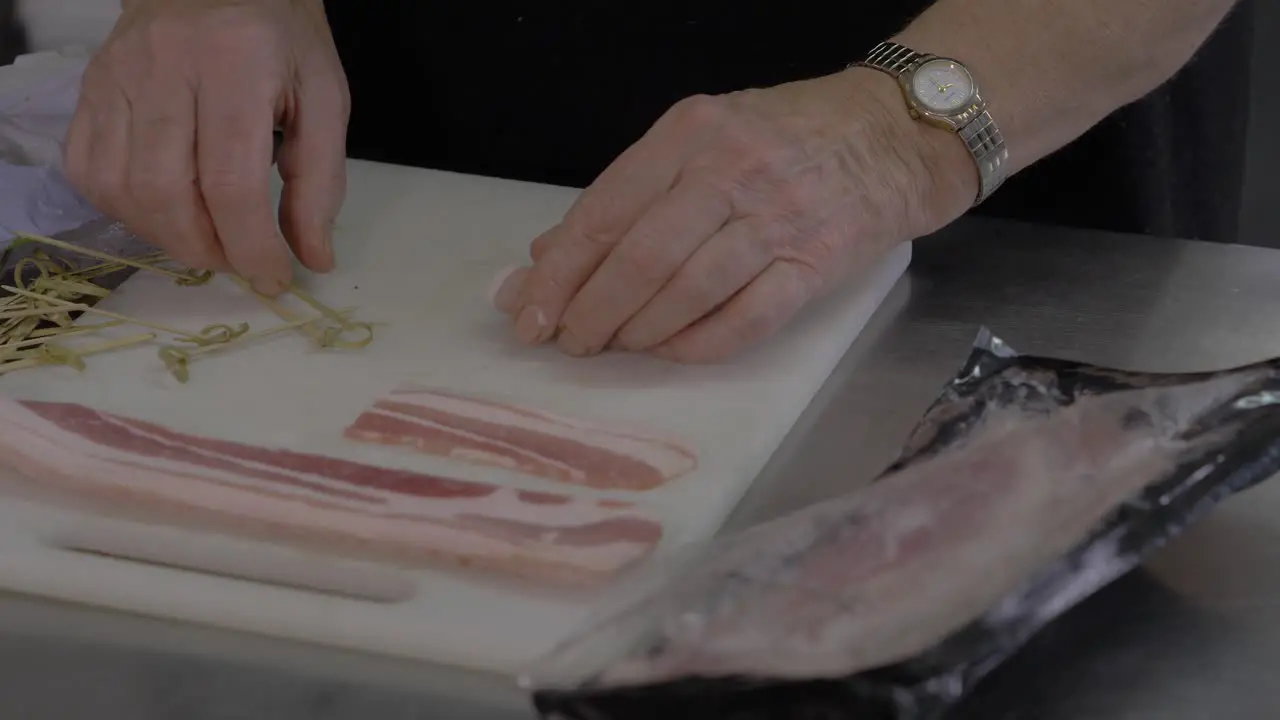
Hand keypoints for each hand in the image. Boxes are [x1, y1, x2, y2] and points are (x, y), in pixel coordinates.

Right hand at [63, 0, 349, 295]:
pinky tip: (166, 211)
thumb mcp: (324, 97)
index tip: (274, 277)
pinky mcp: (90, 86)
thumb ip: (321, 181)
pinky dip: (126, 210)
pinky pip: (89, 170)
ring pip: (122, 188)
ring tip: (210, 240)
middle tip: (240, 261)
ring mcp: (116, 75)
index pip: (230, 182)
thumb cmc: (280, 37)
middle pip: (167, 192)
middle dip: (207, 249)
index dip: (251, 246)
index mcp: (234, 63)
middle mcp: (164, 66)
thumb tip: (313, 258)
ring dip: (167, 237)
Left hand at [494, 70, 975, 363]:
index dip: (559, 273)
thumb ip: (626, 195)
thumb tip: (545, 257)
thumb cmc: (785, 138)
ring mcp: (778, 218)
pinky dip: (697, 345)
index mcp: (691, 132)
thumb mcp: (702, 140)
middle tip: (568, 342)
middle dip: (589, 311)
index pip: (605, 211)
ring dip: (638, 331)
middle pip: (639, 256)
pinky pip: (745, 319)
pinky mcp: (816, 264)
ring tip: (614, 347)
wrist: (893, 134)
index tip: (528, 313)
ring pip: (687, 290)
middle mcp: (731, 170)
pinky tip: (671, 352)